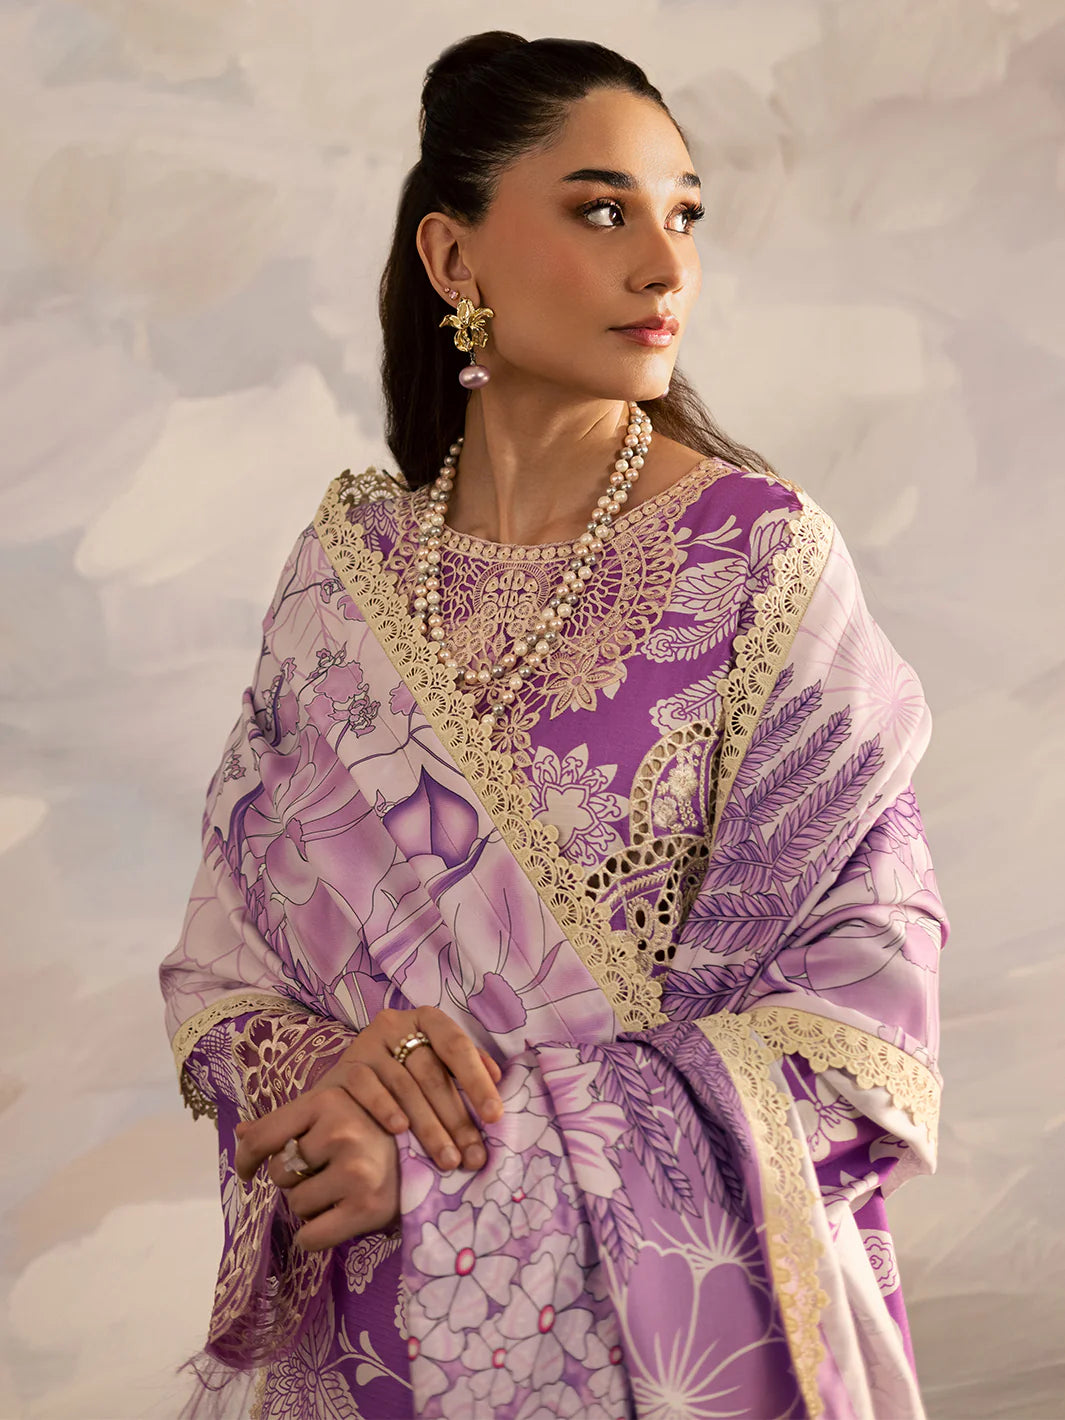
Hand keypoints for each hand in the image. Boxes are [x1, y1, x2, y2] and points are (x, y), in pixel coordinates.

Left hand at [234, 1087, 398, 1249]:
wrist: (433, 1152)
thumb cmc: (373, 1127)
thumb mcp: (331, 1111)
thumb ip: (286, 1122)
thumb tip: (240, 1133)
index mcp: (326, 1101)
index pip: (263, 1137)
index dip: (247, 1158)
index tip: (247, 1170)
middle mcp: (341, 1131)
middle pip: (279, 1173)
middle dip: (294, 1178)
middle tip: (325, 1171)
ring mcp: (355, 1170)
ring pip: (296, 1203)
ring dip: (308, 1204)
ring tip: (338, 1190)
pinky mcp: (367, 1206)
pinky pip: (310, 1237)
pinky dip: (314, 1236)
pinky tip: (334, 1221)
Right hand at [322, 1006, 503, 1173]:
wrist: (348, 1088)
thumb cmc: (405, 1075)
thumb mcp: (436, 1063)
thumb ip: (467, 1066)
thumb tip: (498, 1077)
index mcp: (426, 1019)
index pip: (457, 1046)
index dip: (477, 1081)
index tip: (494, 1116)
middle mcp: (395, 1025)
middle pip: (432, 1072)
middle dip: (457, 1118)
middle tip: (474, 1155)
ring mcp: (366, 1045)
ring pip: (404, 1085)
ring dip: (429, 1126)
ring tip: (448, 1159)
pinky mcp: (343, 1068)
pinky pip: (366, 1086)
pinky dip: (385, 1107)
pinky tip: (401, 1130)